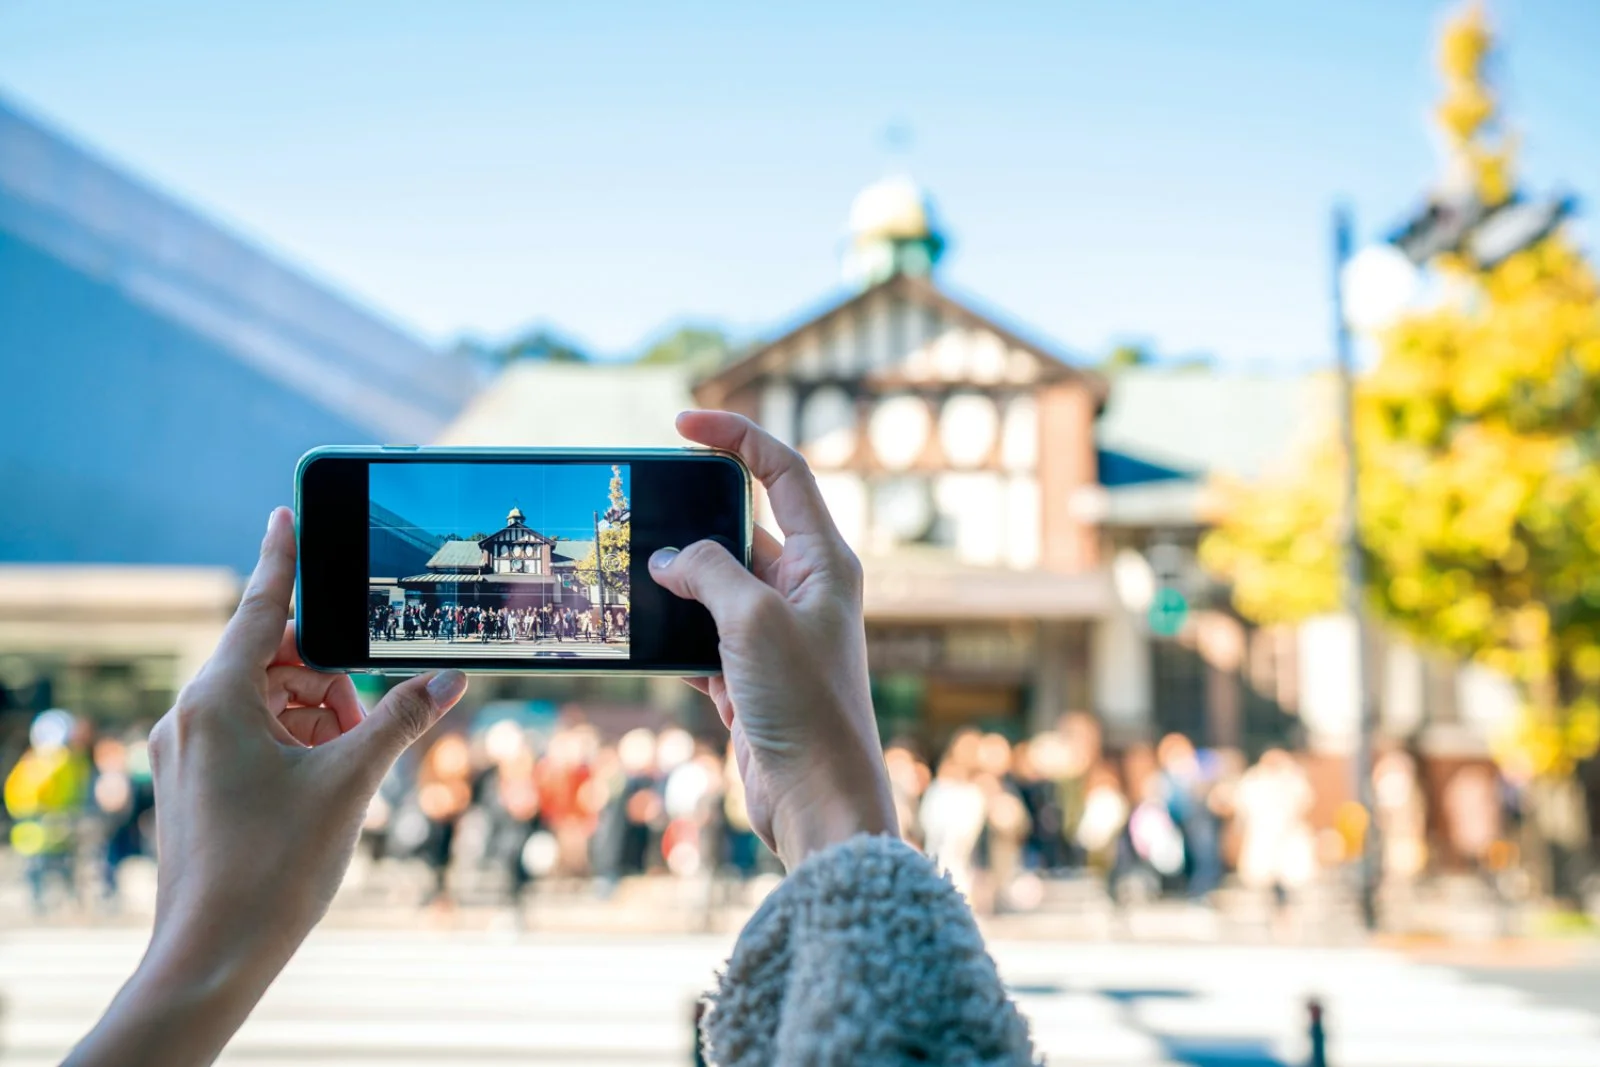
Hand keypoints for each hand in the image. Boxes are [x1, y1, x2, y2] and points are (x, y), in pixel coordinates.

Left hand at [66, 508, 468, 1066]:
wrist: (214, 955)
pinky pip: (251, 734)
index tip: (284, 515)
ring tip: (350, 763)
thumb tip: (449, 680)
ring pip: (265, 700)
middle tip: (371, 712)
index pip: (258, 608)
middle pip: (272, 659)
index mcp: (218, 700)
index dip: (279, 560)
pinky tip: (327, 782)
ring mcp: (189, 752)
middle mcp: (193, 716)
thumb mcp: (350, 782)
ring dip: (317, 714)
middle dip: (328, 676)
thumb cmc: (274, 869)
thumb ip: (401, 720)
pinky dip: (295, 742)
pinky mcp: (194, 783)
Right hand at [649, 412, 897, 868]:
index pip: (783, 471)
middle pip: (738, 527)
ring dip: (672, 582)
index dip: (735, 436)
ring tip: (625, 573)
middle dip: (689, 520)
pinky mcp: (748, 675)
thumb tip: (667, 560)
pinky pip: (699, 636)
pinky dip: (669, 634)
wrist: (816, 799)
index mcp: (823, 559)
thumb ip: (707, 572)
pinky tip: (636, 637)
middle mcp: (803, 588)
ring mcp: (774, 632)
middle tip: (636, 510)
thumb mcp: (753, 619)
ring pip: (712, 585)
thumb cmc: (806, 704)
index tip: (682, 423)